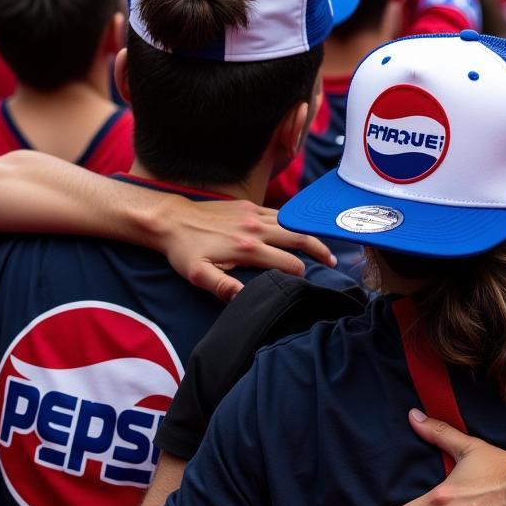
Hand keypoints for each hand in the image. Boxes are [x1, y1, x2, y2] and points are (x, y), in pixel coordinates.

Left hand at [154, 197, 336, 302]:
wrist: (170, 219)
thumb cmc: (183, 251)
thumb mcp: (198, 275)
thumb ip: (223, 287)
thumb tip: (246, 299)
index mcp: (247, 248)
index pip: (287, 262)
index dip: (300, 273)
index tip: (306, 281)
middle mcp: (255, 228)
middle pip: (299, 238)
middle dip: (319, 250)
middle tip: (334, 261)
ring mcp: (253, 214)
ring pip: (292, 223)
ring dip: (310, 234)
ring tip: (323, 246)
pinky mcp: (248, 206)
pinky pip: (279, 213)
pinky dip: (292, 222)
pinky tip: (297, 229)